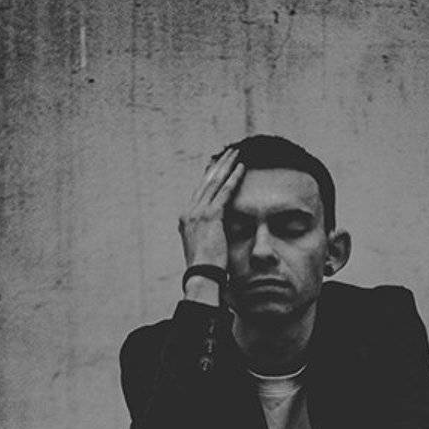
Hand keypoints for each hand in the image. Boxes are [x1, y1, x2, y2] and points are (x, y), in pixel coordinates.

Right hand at [178, 146, 244, 270]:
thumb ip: (207, 235)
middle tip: (229, 152)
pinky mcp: (211, 216)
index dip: (210, 176)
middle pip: (206, 182)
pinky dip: (233, 178)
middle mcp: (190, 212)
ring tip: (236, 153)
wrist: (201, 276)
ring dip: (227, 166)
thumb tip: (215, 234)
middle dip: (219, 165)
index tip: (218, 165)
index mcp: (186, 219)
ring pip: (215, 182)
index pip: (200, 191)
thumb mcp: (203, 247)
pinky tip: (241, 167)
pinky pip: (224, 192)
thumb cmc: (206, 268)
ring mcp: (199, 213)